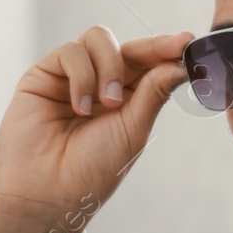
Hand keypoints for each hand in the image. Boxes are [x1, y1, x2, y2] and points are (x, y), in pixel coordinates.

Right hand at [0, 26, 192, 232]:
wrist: (48, 193)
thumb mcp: (132, 130)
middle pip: (128, 46)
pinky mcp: (43, 75)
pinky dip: (82, 76)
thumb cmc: (91, 170)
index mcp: (126, 99)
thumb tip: (181, 63)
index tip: (188, 42)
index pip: (149, 64)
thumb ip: (153, 92)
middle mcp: (99, 83)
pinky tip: (80, 108)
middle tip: (171, 51)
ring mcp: (71, 77)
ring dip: (111, 67)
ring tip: (109, 102)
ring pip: (98, 39)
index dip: (168, 50)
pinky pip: (70, 52)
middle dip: (151, 48)